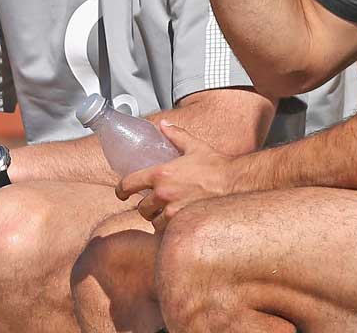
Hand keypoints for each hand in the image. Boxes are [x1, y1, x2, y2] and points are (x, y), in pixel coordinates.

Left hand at [116, 122, 237, 230]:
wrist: (235, 184)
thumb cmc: (216, 166)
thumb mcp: (194, 146)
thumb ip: (175, 135)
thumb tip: (164, 125)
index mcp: (161, 174)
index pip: (130, 183)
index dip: (122, 189)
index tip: (121, 193)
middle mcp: (163, 194)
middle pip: (141, 207)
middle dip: (146, 206)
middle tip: (154, 204)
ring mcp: (172, 212)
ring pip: (153, 221)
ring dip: (158, 218)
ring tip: (167, 214)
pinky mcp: (182, 224)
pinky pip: (167, 231)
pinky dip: (169, 228)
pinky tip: (177, 222)